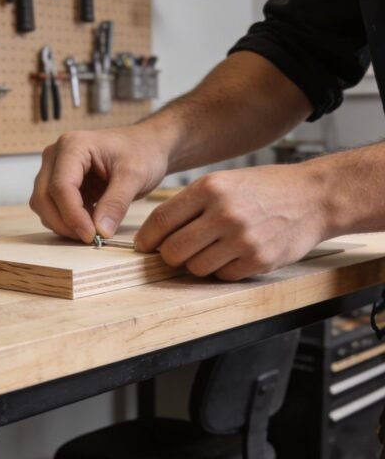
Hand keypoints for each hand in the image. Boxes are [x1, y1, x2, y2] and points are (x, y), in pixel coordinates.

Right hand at [29, 126, 168, 241]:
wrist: (146, 145)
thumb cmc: (141, 151)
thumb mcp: (135, 176)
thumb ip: (116, 203)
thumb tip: (100, 231)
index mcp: (72, 146)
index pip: (61, 186)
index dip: (72, 215)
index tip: (91, 235)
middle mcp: (56, 156)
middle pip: (44, 197)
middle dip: (64, 222)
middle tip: (90, 238)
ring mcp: (55, 170)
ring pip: (44, 205)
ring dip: (64, 224)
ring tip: (93, 230)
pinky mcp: (60, 184)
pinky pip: (53, 208)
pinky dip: (68, 221)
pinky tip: (90, 223)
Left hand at [135, 164, 325, 279]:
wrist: (313, 197)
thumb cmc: (265, 189)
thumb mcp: (225, 182)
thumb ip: (191, 204)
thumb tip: (156, 234)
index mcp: (210, 188)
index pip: (160, 221)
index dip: (147, 239)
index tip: (145, 247)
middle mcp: (223, 213)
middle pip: (173, 251)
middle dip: (170, 256)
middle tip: (177, 254)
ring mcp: (242, 239)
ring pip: (196, 268)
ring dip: (198, 264)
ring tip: (213, 250)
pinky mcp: (258, 260)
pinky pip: (223, 276)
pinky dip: (223, 270)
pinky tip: (234, 254)